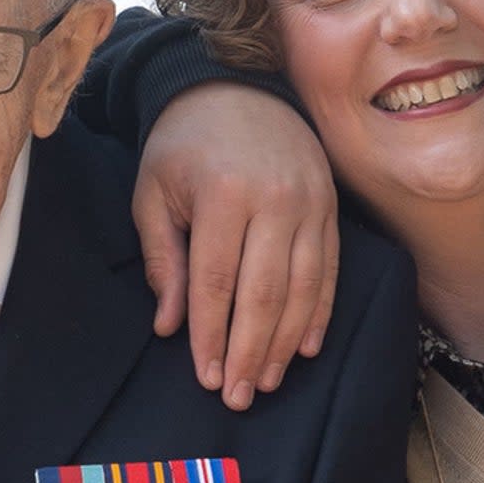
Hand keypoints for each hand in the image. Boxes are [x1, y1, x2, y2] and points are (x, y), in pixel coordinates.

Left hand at [132, 82, 338, 409]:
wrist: (232, 85)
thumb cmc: (182, 145)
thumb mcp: (153, 193)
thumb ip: (162, 258)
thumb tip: (170, 325)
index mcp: (224, 194)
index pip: (217, 283)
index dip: (211, 336)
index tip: (206, 378)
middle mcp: (275, 200)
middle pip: (264, 293)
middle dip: (250, 351)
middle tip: (239, 397)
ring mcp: (310, 203)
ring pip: (303, 288)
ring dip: (286, 342)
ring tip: (268, 381)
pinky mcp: (330, 206)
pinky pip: (329, 269)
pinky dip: (319, 312)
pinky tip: (307, 347)